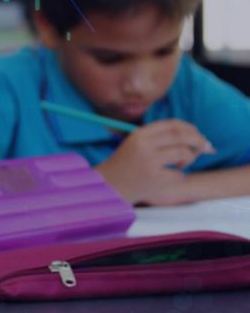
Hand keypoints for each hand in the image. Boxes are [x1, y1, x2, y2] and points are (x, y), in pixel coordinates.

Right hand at [96, 120, 214, 202]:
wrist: (107, 188)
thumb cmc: (124, 166)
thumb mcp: (135, 144)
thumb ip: (159, 137)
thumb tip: (194, 135)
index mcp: (139, 134)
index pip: (172, 124)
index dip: (189, 128)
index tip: (197, 134)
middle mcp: (144, 145)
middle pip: (182, 136)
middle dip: (199, 140)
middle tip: (206, 147)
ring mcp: (150, 162)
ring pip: (185, 153)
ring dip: (190, 158)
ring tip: (181, 164)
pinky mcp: (155, 179)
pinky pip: (179, 174)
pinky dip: (178, 175)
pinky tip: (168, 178)